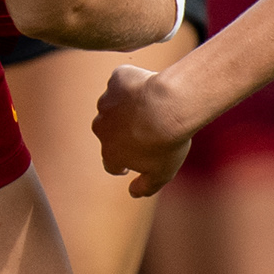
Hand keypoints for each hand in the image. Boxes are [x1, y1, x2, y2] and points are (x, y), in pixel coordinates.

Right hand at [94, 64, 193, 194]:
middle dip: (122, 132)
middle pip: (108, 132)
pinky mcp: (117, 80)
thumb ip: (145, 187)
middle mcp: (102, 128)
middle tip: (144, 130)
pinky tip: (149, 85)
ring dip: (127, 107)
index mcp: (110, 153)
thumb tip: (134, 193)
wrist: (171, 105)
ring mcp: (107, 102)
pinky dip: (132, 84)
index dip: (119, 165)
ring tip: (151, 106)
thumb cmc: (168, 141)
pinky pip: (122, 82)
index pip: (111, 163)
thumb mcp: (161, 173)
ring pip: (114, 106)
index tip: (127, 165)